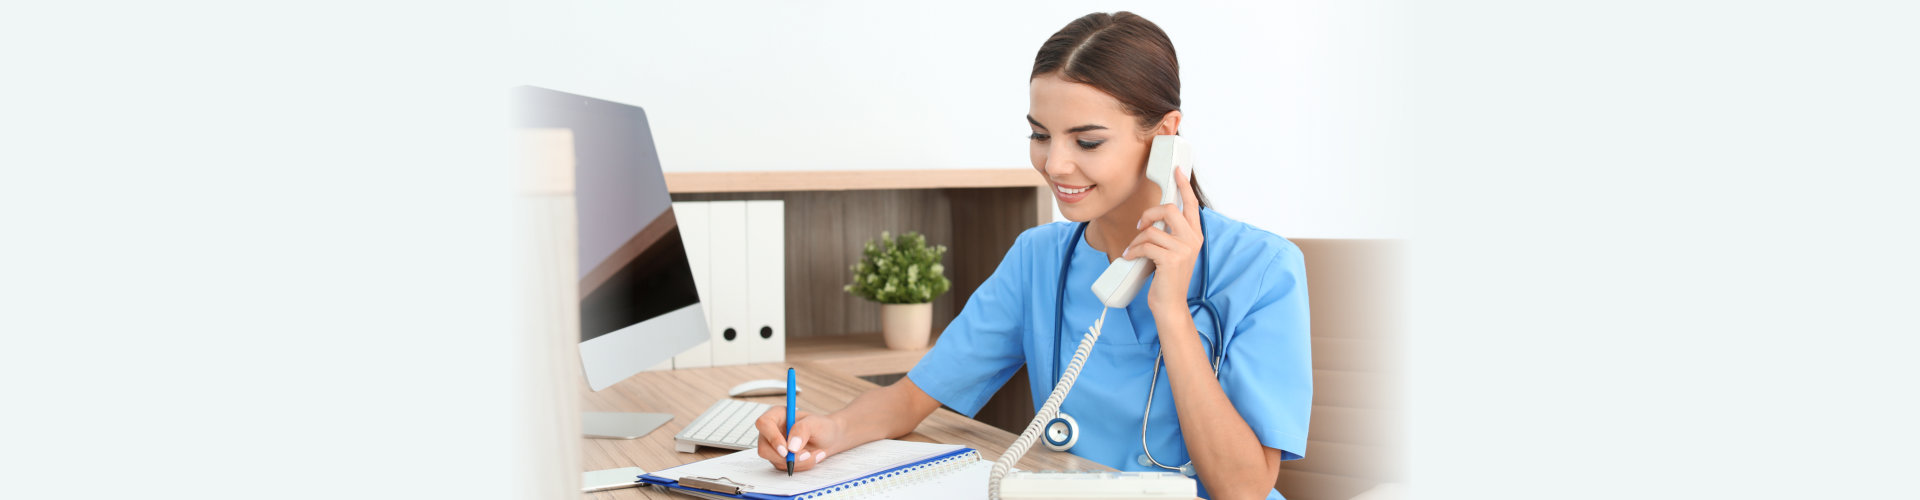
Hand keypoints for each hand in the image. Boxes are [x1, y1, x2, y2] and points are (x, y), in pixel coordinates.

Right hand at [754, 406, 843, 472]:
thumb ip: (802, 430)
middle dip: (786, 457)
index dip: (772, 438)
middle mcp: (772, 431)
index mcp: (777, 415)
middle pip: (764, 448)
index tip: (786, 450)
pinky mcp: (779, 459)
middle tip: (806, 455)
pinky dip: (801, 465)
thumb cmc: (821, 426)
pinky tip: (812, 456)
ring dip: (799, 461)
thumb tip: (791, 447)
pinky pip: (785, 468)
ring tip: (816, 453)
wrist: (829, 438)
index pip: (764, 424)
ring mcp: (774, 447)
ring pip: (776, 461)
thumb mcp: (815, 423)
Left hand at [1123, 165, 1203, 308]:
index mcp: (1195, 235)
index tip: (1177, 171)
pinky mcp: (1171, 260)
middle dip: (1149, 213)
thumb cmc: (1168, 278)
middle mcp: (1193, 240)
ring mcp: (1183, 249)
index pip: (1191, 204)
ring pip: (1152, 230)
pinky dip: (1134, 251)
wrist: (1171, 305)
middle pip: (1169, 209)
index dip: (1184, 185)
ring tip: (1134, 250)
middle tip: (1140, 224)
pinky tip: (1131, 257)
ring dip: (1137, 240)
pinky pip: (1145, 245)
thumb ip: (1170, 234)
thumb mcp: (1174, 252)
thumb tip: (1154, 217)